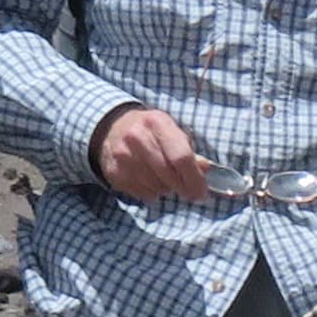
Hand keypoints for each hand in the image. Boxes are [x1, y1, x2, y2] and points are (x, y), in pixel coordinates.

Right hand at [92, 105, 209, 201]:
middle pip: (169, 176)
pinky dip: (152, 192)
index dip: (194, 179)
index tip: (201, 192)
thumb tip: (204, 169)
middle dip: (183, 188)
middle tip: (188, 190)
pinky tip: (149, 179)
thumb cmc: (150, 131)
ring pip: (157, 188)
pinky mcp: (114, 172)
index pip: (181, 157)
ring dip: (166, 188)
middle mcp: (137, 137)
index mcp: (157, 123)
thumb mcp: (171, 131)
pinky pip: (143, 194)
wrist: (112, 128)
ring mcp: (123, 156)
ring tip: (163, 176)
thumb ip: (188, 150)